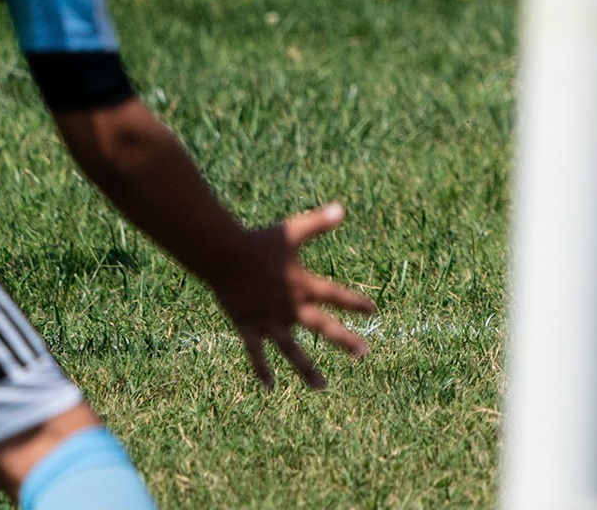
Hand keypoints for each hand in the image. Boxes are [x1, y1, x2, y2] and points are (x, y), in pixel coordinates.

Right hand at [208, 202, 375, 388]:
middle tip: (364, 354)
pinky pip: (256, 352)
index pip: (337, 296)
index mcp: (303, 285)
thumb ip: (319, 222)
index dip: (356, 303)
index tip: (373, 312)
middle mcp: (290, 307)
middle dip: (345, 340)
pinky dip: (262, 369)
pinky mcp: (248, 326)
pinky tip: (270, 386)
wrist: (224, 255)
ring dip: (307, 368)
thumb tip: (343, 209)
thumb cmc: (259, 241)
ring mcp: (269, 320)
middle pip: (323, 327)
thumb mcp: (293, 230)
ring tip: (322, 386)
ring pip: (291, 350)